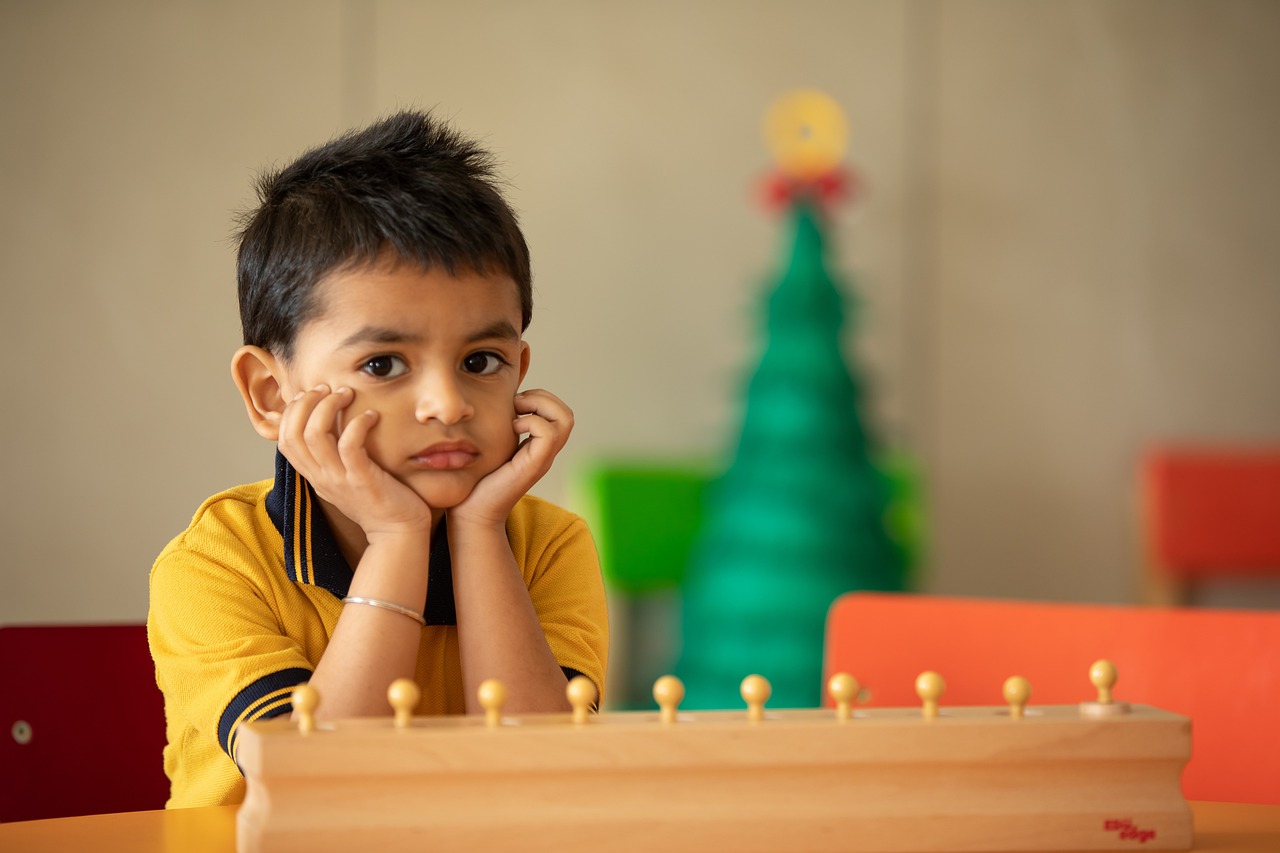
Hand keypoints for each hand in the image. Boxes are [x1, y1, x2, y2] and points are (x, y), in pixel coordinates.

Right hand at [277, 385, 431, 537]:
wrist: (397, 532)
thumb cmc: (376, 500)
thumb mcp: (344, 478)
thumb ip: (331, 457)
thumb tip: (328, 425)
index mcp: (314, 475)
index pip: (284, 439)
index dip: (292, 412)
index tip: (311, 394)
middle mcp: (320, 477)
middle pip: (293, 433)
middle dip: (306, 403)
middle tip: (327, 388)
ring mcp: (339, 480)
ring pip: (315, 435)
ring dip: (328, 407)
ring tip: (347, 393)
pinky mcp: (362, 480)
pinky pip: (349, 446)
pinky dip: (357, 424)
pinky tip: (371, 416)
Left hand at [451, 389, 573, 528]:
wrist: (471, 512)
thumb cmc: (476, 480)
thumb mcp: (492, 446)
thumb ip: (501, 428)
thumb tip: (496, 402)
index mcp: (538, 447)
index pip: (560, 413)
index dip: (541, 398)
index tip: (514, 404)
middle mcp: (545, 453)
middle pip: (566, 414)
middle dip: (542, 398)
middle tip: (516, 405)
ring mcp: (542, 459)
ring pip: (565, 419)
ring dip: (539, 406)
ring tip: (516, 414)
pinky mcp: (533, 466)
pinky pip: (548, 433)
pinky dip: (531, 421)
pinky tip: (512, 429)